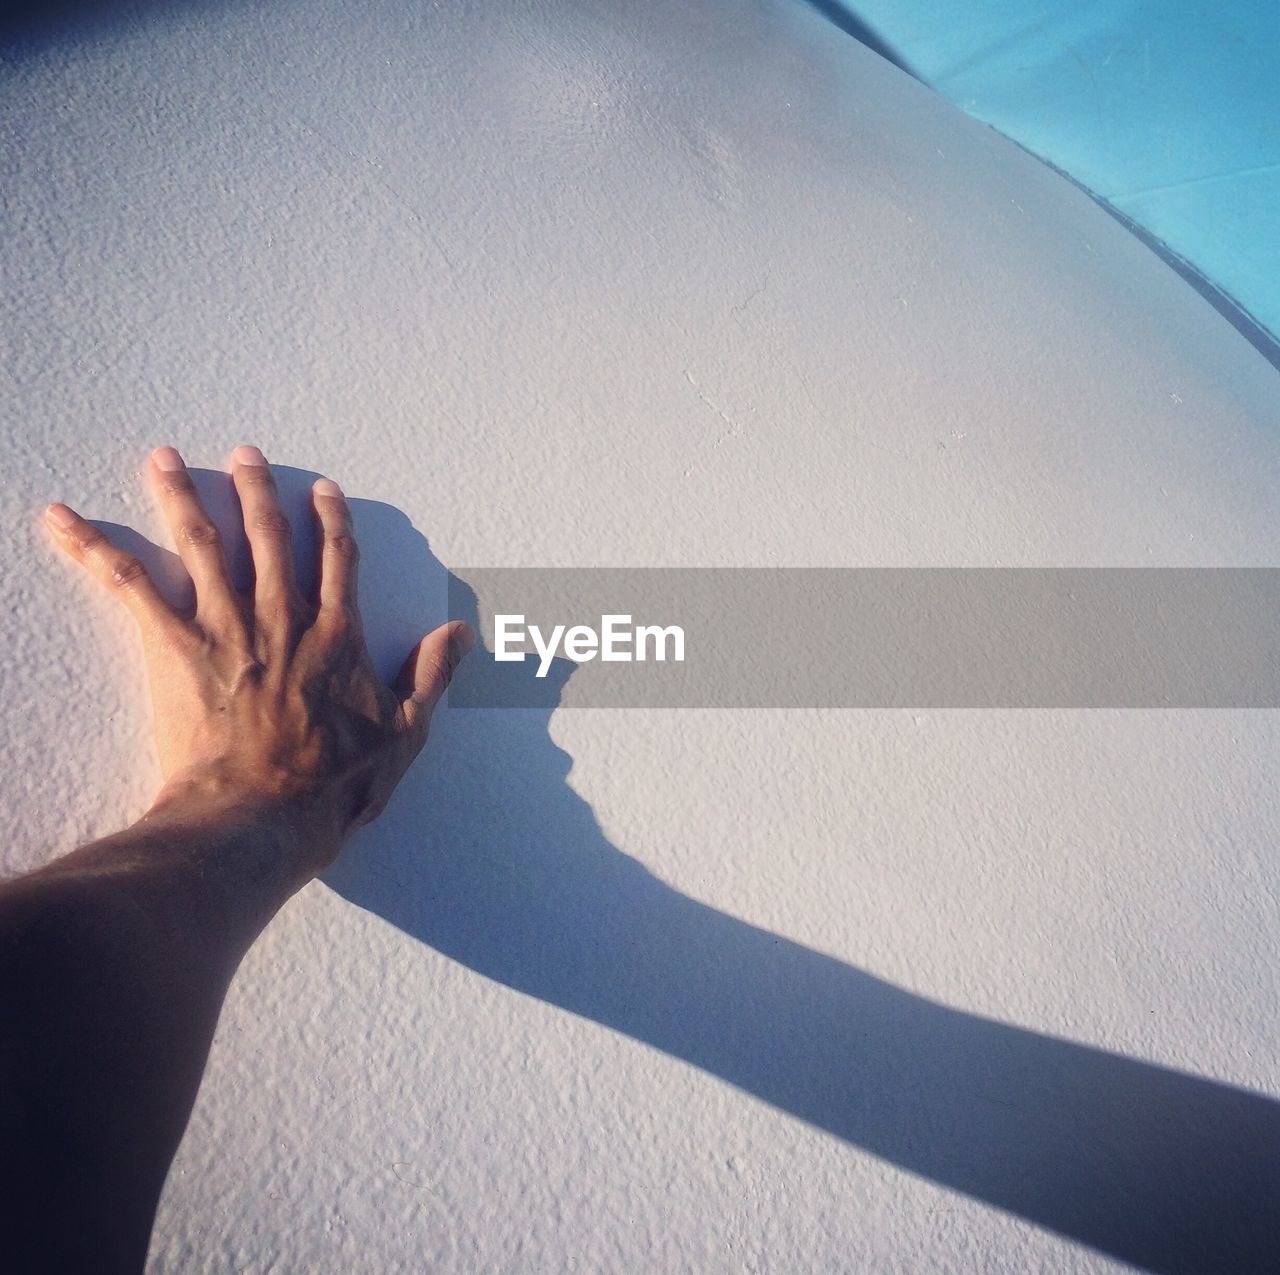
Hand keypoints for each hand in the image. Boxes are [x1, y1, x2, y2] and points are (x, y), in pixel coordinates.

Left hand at [43, 445, 472, 868]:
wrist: (261, 816)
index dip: (331, 521)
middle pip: (268, 539)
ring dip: (182, 498)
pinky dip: (92, 548)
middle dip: (255, 491)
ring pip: (203, 546)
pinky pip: (129, 587)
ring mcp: (227, 629)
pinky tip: (61, 520)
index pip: (336, 561)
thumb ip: (431, 676)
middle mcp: (282, 618)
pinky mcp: (175, 649)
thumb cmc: (333, 786)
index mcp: (336, 636)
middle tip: (242, 455)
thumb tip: (459, 631)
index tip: (322, 490)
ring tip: (164, 459)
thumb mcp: (404, 733)